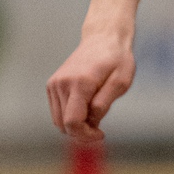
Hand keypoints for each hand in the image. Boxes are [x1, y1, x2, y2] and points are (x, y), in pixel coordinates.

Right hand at [44, 30, 135, 144]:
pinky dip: (69, 117)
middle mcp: (62, 84)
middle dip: (81, 133)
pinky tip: (85, 109)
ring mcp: (54, 84)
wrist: (102, 38)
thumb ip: (105, 103)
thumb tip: (91, 120)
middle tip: (99, 128)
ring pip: (58, 121)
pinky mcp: (52, 85)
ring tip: (94, 116)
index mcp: (80, 83)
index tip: (101, 134)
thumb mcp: (121, 81)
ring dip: (75, 126)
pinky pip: (57, 112)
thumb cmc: (116, 59)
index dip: (86, 135)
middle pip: (64, 125)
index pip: (73, 122)